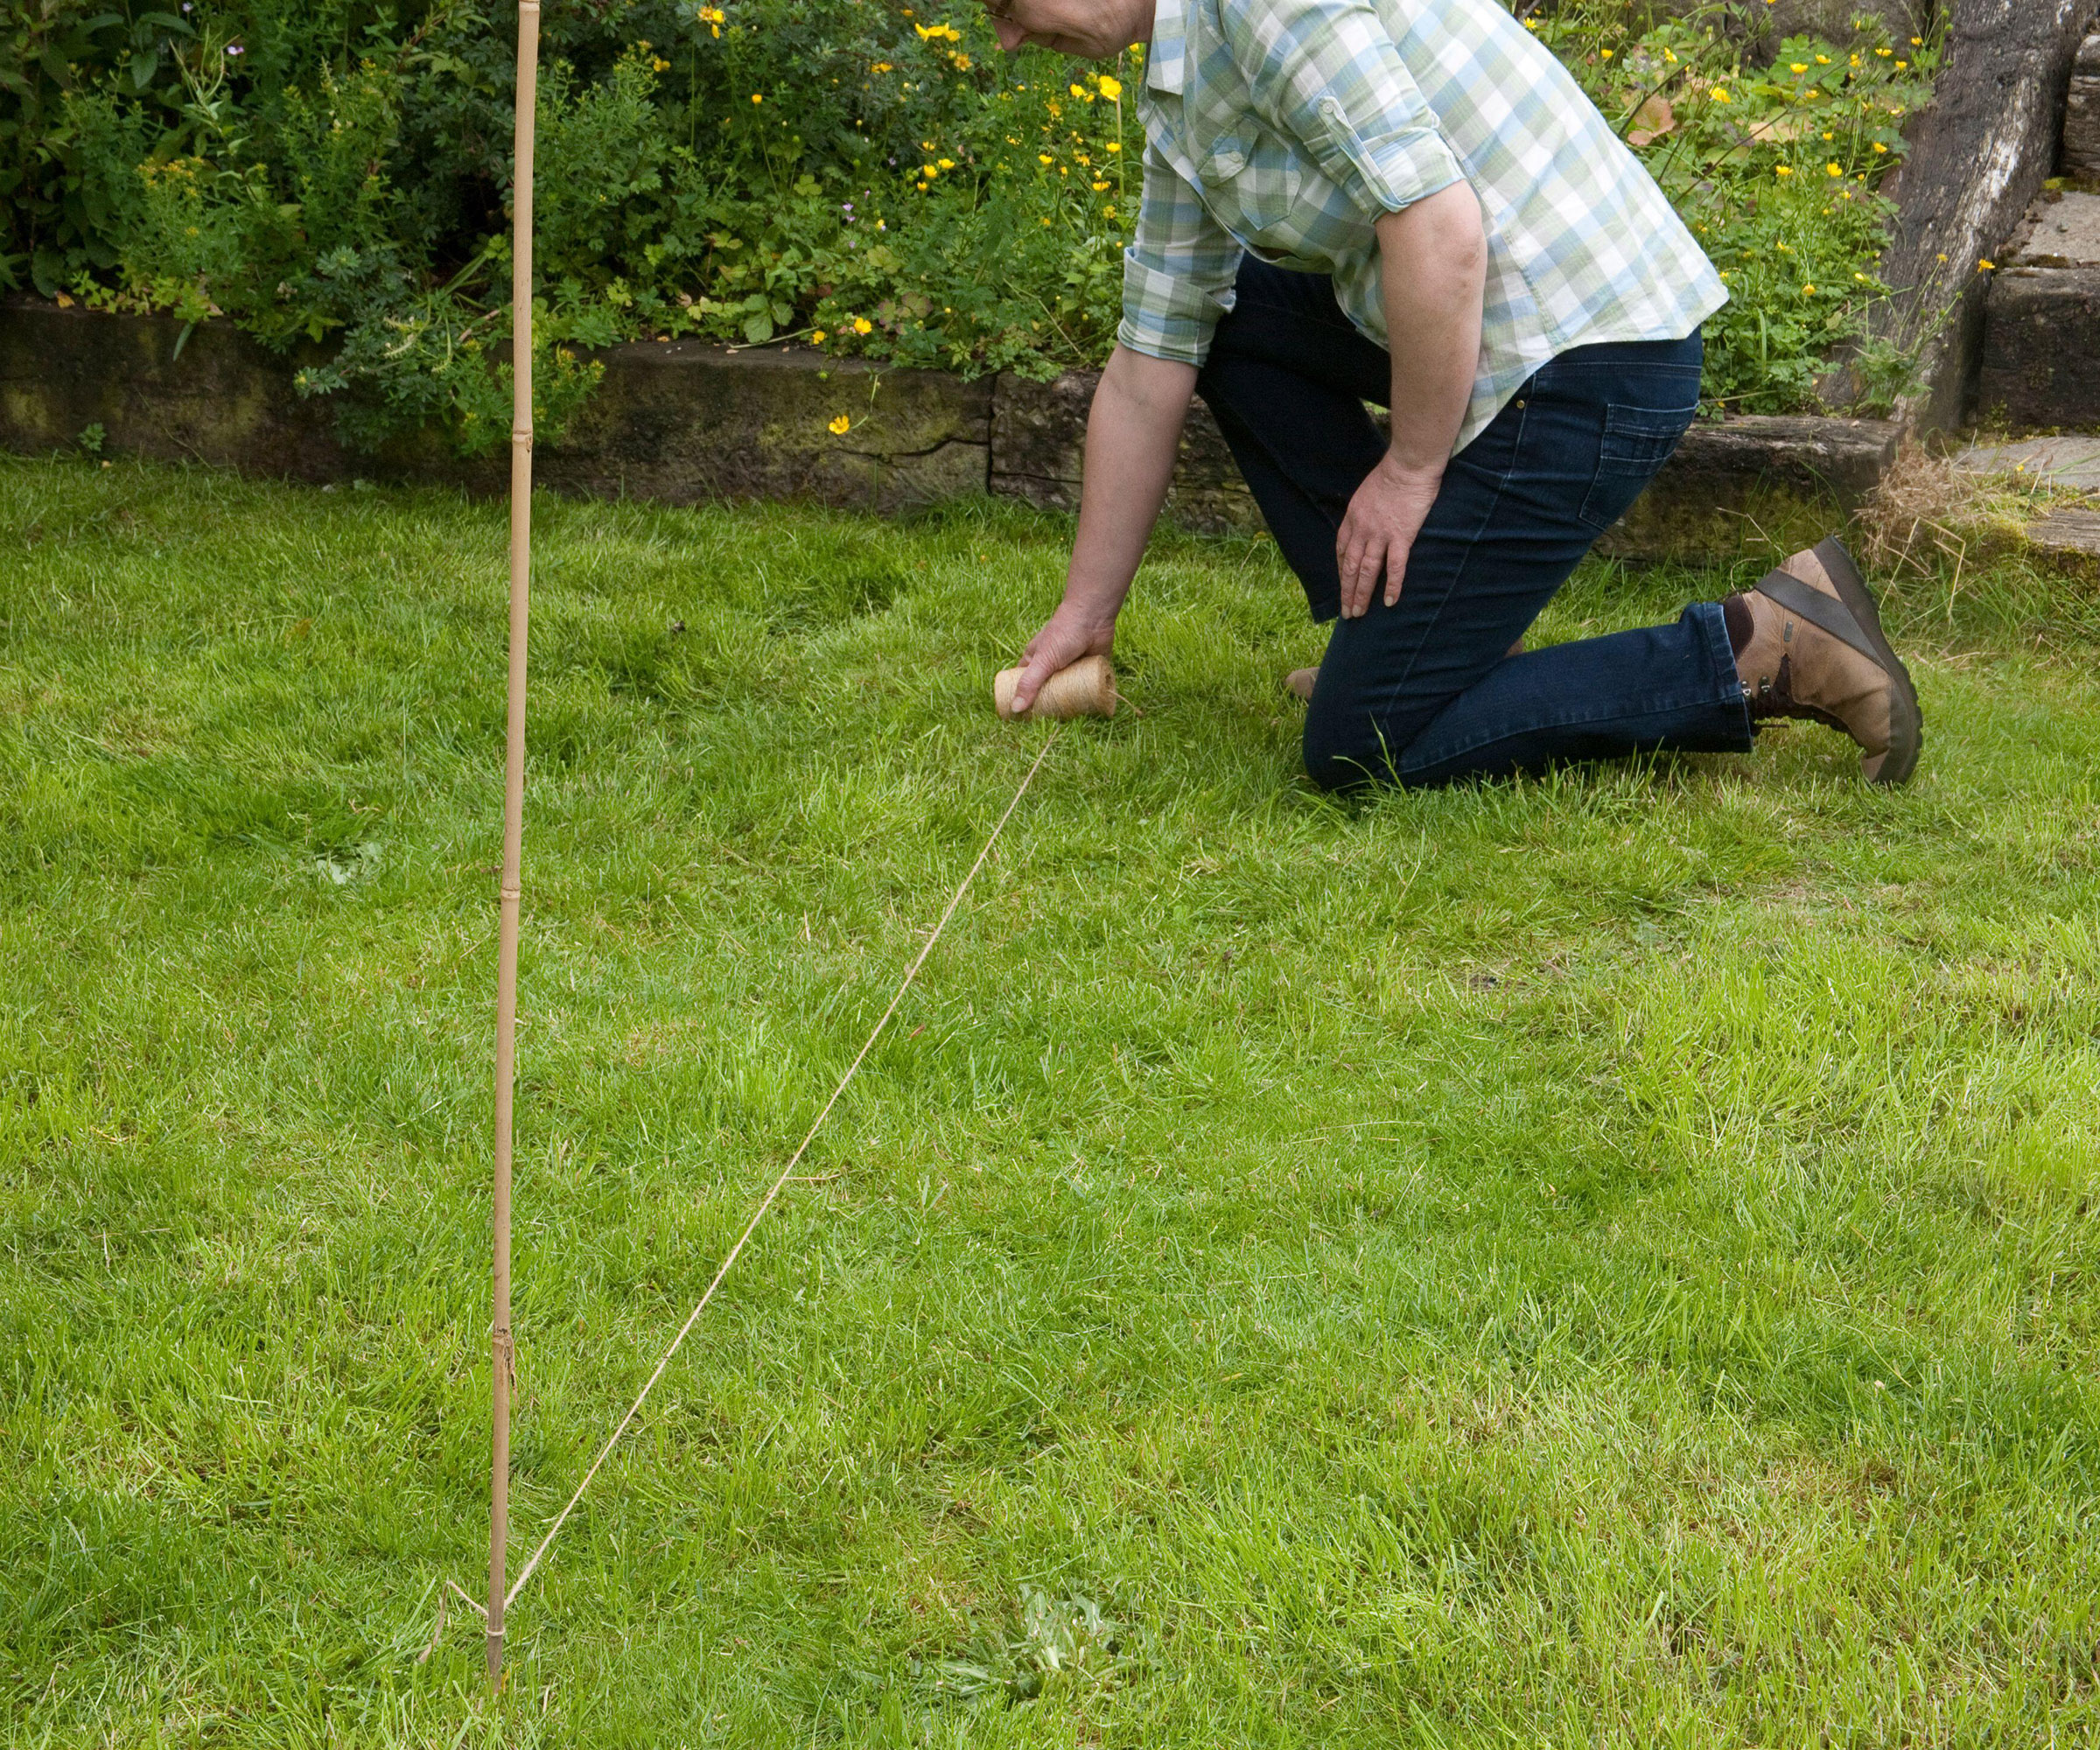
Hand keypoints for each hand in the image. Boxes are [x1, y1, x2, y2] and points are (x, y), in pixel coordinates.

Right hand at [1006, 598, 1115, 715]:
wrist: (1093, 617)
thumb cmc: (1063, 634)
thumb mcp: (1043, 660)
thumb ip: (1030, 683)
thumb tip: (1016, 709)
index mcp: (1036, 662)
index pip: (1025, 684)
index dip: (1024, 700)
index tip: (1024, 719)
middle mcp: (1053, 667)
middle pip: (1048, 691)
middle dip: (1049, 706)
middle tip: (1050, 723)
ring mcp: (1071, 668)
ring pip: (1068, 691)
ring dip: (1070, 704)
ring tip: (1071, 720)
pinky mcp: (1089, 669)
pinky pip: (1087, 687)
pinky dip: (1088, 697)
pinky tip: (1089, 710)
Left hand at [1335, 453, 1443, 618]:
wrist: (1408, 465)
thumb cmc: (1392, 474)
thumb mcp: (1366, 492)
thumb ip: (1364, 511)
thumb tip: (1367, 522)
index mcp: (1353, 518)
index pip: (1343, 551)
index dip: (1342, 571)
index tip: (1343, 585)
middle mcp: (1362, 530)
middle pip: (1351, 567)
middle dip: (1347, 591)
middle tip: (1347, 612)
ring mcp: (1380, 535)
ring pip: (1367, 571)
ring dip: (1362, 594)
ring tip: (1359, 612)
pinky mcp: (1401, 537)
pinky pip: (1395, 567)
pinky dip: (1393, 586)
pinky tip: (1390, 601)